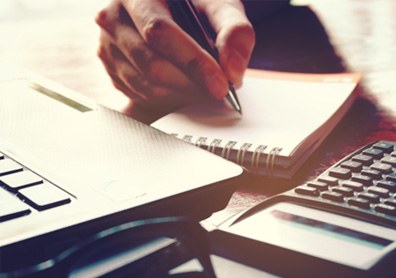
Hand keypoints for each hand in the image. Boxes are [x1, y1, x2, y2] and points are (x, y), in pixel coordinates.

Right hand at [95, 0, 254, 111]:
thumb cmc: (196, 6)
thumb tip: (233, 70)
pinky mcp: (111, 67)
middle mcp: (113, 16)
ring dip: (183, 94)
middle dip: (191, 84)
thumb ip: (235, 31)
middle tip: (219, 90)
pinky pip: (140, 94)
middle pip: (152, 64)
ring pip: (146, 85)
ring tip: (206, 88)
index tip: (221, 84)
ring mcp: (107, 44)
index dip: (193, 63)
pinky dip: (170, 98)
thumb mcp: (221, 6)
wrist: (175, 10)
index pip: (160, 32)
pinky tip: (188, 88)